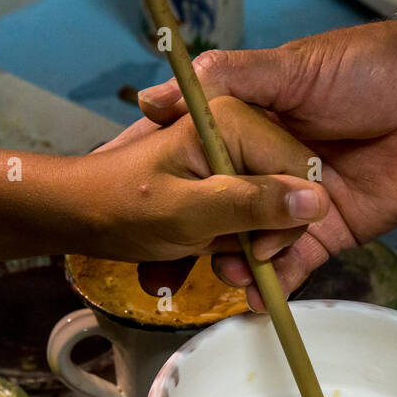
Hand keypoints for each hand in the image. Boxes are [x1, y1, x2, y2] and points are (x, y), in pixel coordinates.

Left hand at [82, 96, 330, 269]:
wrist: (81, 215)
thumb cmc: (124, 207)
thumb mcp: (189, 212)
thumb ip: (252, 204)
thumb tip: (315, 202)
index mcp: (234, 121)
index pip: (300, 171)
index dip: (288, 216)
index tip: (257, 249)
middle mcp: (242, 135)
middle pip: (292, 194)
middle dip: (269, 237)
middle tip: (234, 267)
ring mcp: (237, 165)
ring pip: (276, 214)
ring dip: (255, 252)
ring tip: (224, 275)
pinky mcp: (232, 191)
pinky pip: (257, 223)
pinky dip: (245, 252)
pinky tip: (229, 275)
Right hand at [136, 19, 396, 306]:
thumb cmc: (379, 69)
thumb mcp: (295, 66)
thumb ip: (231, 78)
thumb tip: (158, 94)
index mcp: (257, 118)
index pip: (206, 154)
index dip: (179, 177)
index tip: (146, 196)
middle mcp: (274, 163)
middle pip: (227, 205)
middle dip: (205, 229)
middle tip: (184, 247)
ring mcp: (302, 202)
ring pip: (257, 239)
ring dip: (238, 259)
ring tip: (226, 269)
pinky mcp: (333, 231)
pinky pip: (297, 263)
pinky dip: (275, 283)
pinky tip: (254, 296)